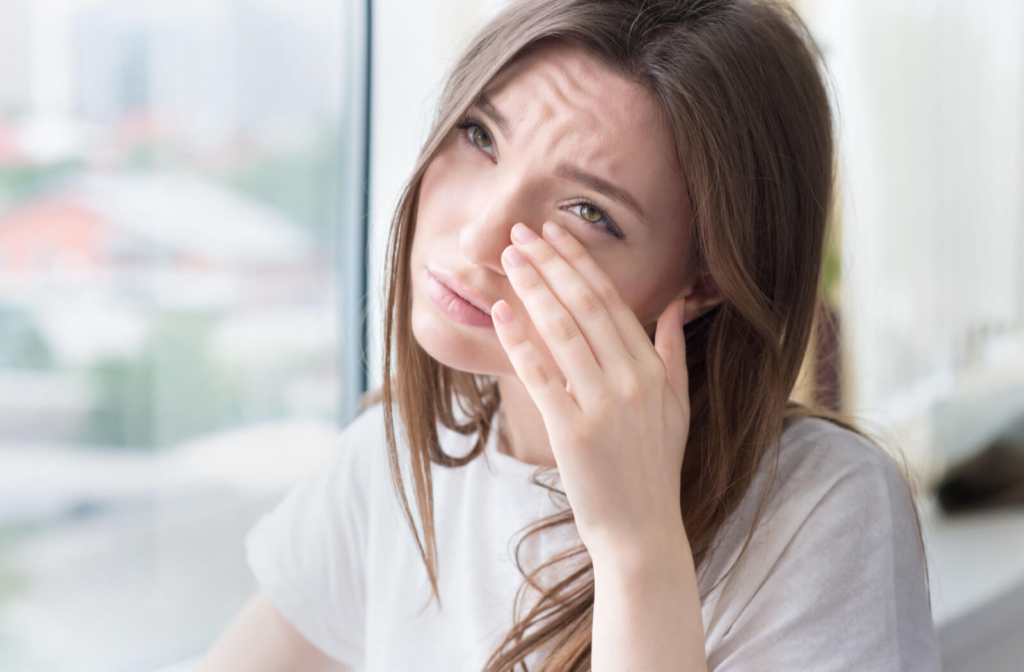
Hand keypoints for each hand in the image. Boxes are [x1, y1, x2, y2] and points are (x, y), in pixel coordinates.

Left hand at [491, 221, 691, 560]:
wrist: (642, 532)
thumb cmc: (655, 469)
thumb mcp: (677, 407)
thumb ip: (673, 351)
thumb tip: (678, 302)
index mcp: (653, 371)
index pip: (614, 302)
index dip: (581, 264)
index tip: (557, 233)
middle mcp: (631, 381)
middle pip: (586, 307)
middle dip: (552, 263)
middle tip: (522, 231)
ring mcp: (602, 406)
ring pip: (563, 331)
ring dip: (534, 288)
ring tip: (509, 257)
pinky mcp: (572, 432)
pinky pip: (541, 376)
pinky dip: (520, 339)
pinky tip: (500, 311)